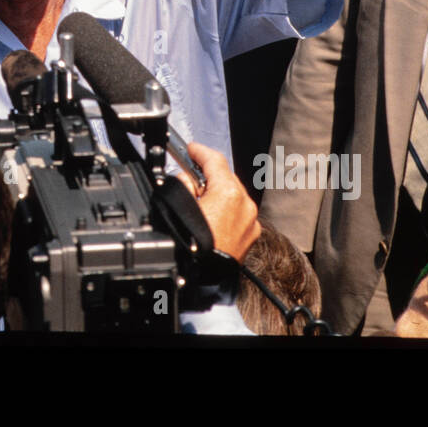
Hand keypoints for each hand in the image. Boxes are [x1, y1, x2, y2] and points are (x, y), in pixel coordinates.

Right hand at [175, 141, 260, 260]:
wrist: (201, 277)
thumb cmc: (190, 245)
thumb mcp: (177, 203)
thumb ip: (183, 182)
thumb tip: (187, 178)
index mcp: (228, 193)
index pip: (215, 160)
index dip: (200, 151)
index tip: (191, 149)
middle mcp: (245, 205)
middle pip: (226, 177)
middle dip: (209, 174)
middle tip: (190, 175)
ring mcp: (250, 222)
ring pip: (234, 195)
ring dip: (218, 193)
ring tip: (200, 201)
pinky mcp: (250, 235)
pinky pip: (238, 213)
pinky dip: (227, 209)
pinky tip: (212, 216)